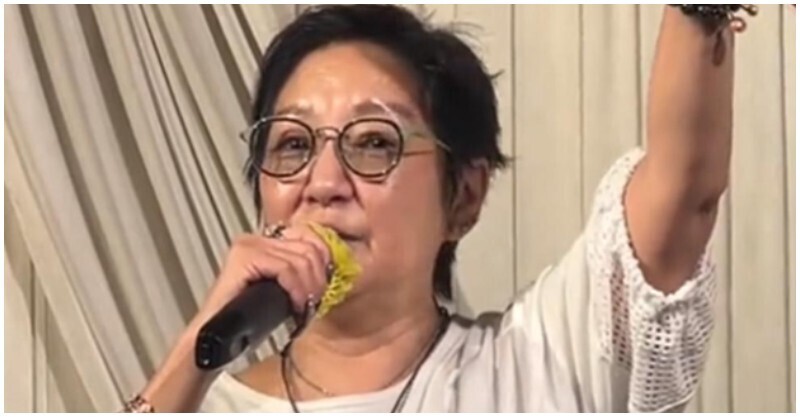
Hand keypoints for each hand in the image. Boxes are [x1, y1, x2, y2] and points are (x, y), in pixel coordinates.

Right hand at [193, 223, 331, 326]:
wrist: (216, 337)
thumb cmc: (247, 319)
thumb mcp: (283, 290)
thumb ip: (301, 273)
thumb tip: (331, 267)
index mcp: (265, 241)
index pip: (310, 235)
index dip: (324, 260)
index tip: (323, 285)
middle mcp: (256, 238)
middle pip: (309, 247)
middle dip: (318, 278)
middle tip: (313, 302)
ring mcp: (248, 245)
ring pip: (300, 259)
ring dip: (308, 288)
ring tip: (302, 307)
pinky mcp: (244, 257)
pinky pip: (286, 269)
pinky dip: (296, 289)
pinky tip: (294, 306)